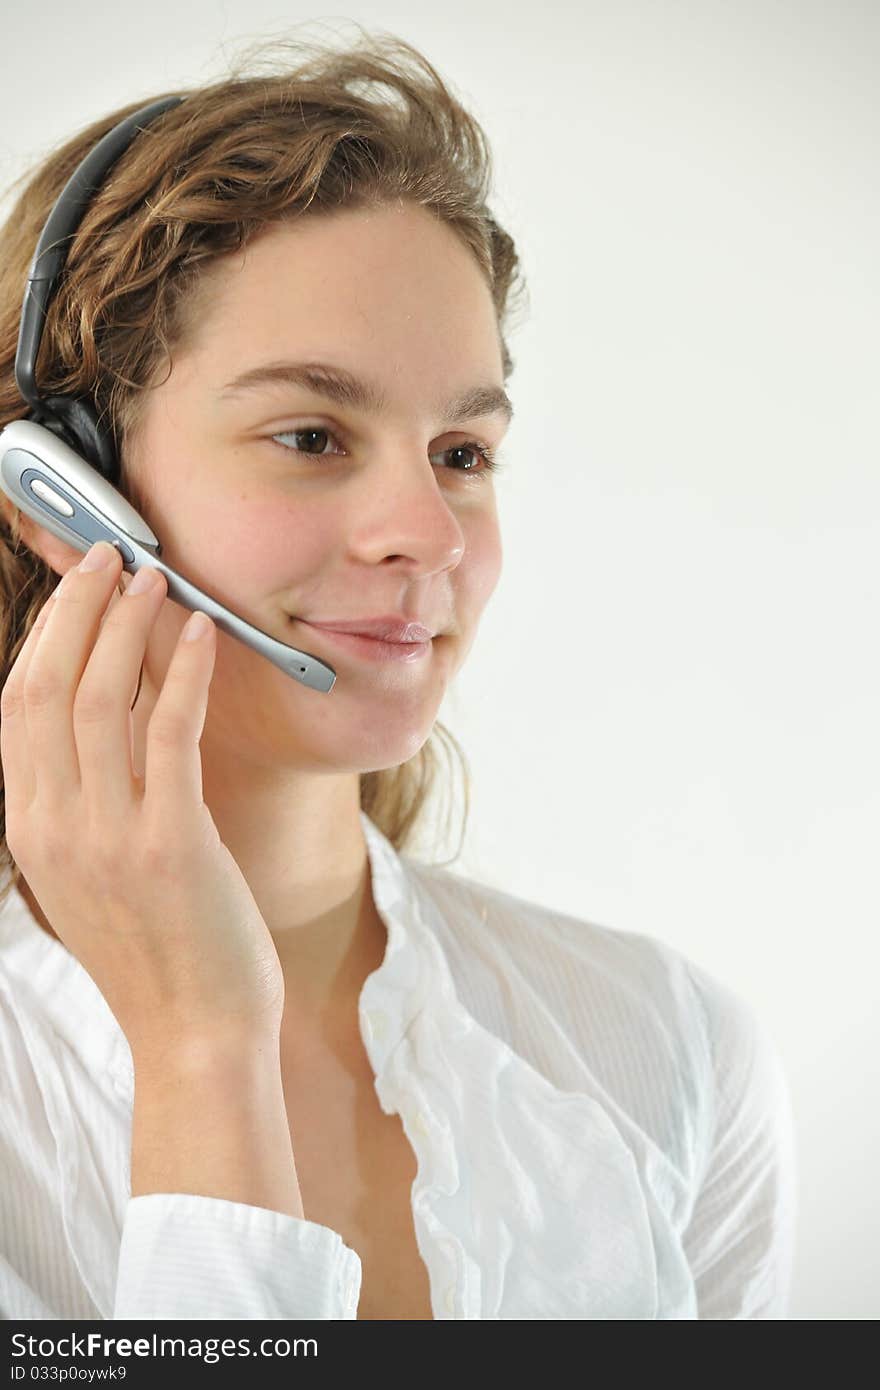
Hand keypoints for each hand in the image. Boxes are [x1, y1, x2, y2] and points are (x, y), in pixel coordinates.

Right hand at [0, 540, 284, 1058]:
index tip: (75, 588)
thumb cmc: (158, 948)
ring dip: (127, 627)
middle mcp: (54, 826)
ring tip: (155, 579)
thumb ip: (98, 786)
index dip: (44, 634)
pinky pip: (170, 733)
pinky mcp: (170, 842)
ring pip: (100, 700)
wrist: (194, 1033)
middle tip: (110, 557)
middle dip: (77, 610)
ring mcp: (107, 836)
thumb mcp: (100, 864)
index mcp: (30, 828)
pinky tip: (202, 636)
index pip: (18, 706)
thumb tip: (121, 694)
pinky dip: (183, 674)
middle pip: (47, 688)